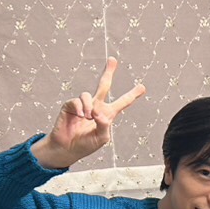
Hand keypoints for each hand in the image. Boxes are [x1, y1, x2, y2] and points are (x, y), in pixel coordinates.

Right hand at [29, 58, 146, 169]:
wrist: (67, 148)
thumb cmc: (85, 145)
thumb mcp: (101, 138)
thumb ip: (104, 126)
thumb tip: (99, 113)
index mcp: (107, 115)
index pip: (122, 103)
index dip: (132, 96)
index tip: (142, 87)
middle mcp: (96, 106)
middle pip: (104, 86)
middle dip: (108, 72)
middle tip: (113, 60)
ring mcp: (83, 105)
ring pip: (88, 94)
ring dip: (89, 106)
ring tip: (88, 117)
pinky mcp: (70, 106)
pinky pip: (77, 101)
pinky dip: (80, 108)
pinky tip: (81, 116)